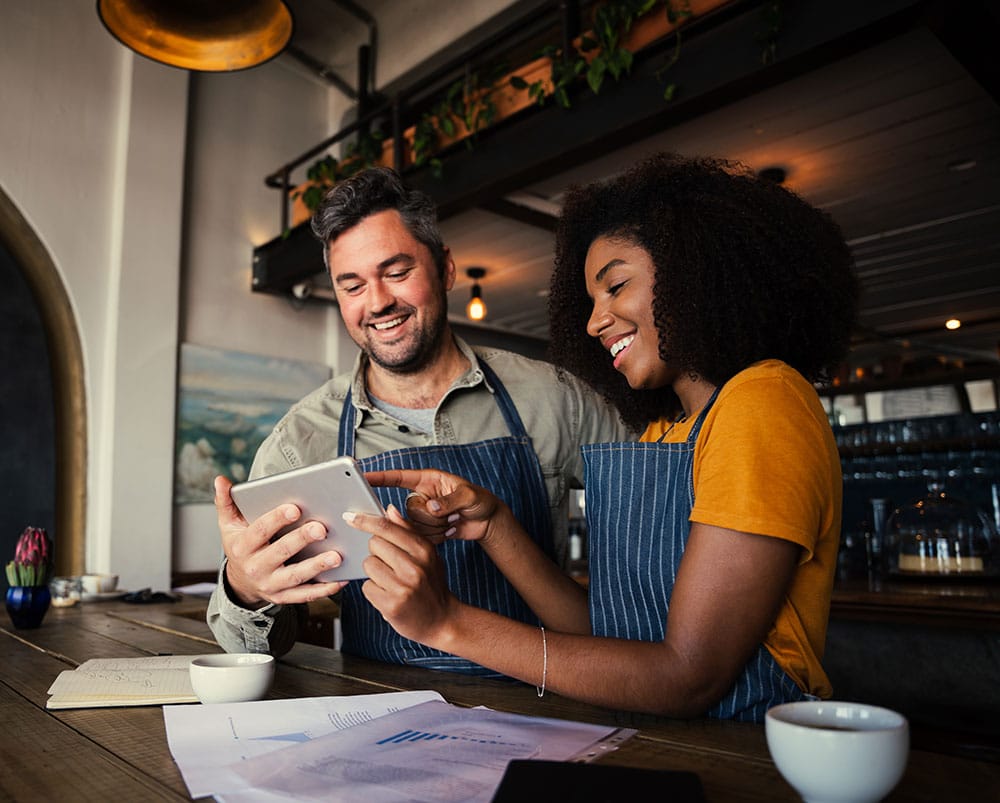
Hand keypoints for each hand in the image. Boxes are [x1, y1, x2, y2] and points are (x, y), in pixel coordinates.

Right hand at [214, 475, 347, 607]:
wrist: (240, 582)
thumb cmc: (241, 546)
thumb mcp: (229, 525)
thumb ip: (226, 502)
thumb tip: (220, 480)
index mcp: (243, 546)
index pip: (260, 530)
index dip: (276, 519)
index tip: (295, 508)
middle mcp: (256, 567)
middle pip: (281, 552)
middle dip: (301, 540)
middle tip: (322, 528)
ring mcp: (270, 584)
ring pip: (296, 576)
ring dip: (317, 567)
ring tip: (336, 556)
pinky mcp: (284, 597)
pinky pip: (305, 595)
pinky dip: (324, 589)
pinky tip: (341, 579)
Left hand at [349, 504, 458, 646]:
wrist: (443, 620)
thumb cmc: (432, 584)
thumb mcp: (427, 554)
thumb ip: (407, 531)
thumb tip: (389, 509)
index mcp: (423, 550)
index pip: (387, 528)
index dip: (365, 521)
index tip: (350, 517)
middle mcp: (414, 567)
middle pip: (374, 544)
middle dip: (377, 552)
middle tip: (391, 564)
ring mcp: (403, 587)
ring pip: (368, 565)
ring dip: (374, 572)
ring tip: (391, 581)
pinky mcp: (391, 605)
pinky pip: (367, 587)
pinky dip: (374, 591)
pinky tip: (388, 595)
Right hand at [365, 468, 506, 544]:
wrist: (487, 522)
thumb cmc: (481, 500)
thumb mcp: (470, 496)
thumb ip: (450, 500)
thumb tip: (431, 508)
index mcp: (428, 480)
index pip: (399, 477)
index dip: (381, 478)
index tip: (363, 477)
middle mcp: (422, 496)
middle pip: (407, 510)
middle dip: (430, 517)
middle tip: (451, 514)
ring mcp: (423, 515)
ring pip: (413, 527)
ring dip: (436, 528)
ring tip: (453, 520)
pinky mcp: (426, 530)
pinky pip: (420, 538)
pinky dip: (437, 537)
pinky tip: (451, 530)